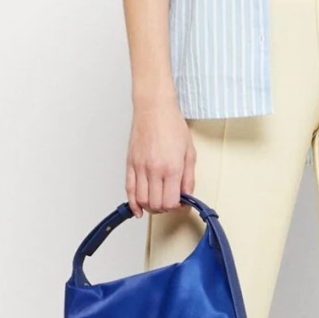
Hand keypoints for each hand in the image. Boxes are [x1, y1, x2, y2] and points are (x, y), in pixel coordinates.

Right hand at [127, 95, 195, 215]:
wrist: (154, 109)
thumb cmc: (172, 125)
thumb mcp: (189, 151)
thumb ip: (189, 177)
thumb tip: (187, 195)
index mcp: (172, 168)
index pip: (172, 201)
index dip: (178, 207)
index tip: (181, 203)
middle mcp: (154, 170)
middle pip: (156, 205)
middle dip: (165, 209)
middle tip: (170, 203)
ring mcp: (140, 168)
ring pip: (142, 200)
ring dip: (150, 207)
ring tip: (157, 203)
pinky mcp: (130, 164)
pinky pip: (129, 190)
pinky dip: (133, 203)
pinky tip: (138, 209)